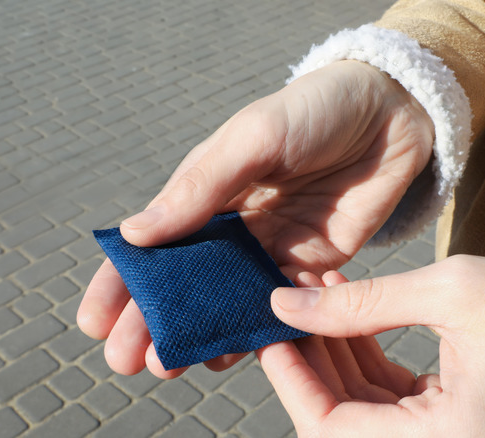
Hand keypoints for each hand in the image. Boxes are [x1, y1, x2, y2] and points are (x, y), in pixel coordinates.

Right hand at [77, 60, 434, 376]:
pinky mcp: (313, 264)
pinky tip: (233, 354)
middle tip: (126, 361)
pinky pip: (281, 304)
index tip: (94, 322)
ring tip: (171, 366)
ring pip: (228, 301)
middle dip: (155, 321)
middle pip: (187, 282)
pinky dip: (258, 330)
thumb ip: (201, 187)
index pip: (155, 243)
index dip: (123, 283)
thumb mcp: (253, 138)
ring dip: (200, 333)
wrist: (391, 113)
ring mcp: (272, 248)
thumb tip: (136, 234)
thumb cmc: (314, 110)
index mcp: (208, 191)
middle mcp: (234, 226)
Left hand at [260, 256, 484, 436]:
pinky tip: (347, 305)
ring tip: (317, 291)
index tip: (269, 330)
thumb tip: (286, 302)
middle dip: (309, 358)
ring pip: (360, 403)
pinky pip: (387, 393)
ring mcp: (447, 436)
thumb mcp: (450, 290)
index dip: (291, 381)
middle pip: (342, 417)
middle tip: (289, 301)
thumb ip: (361, 302)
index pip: (333, 429)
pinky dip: (363, 351)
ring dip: (334, 348)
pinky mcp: (449, 415)